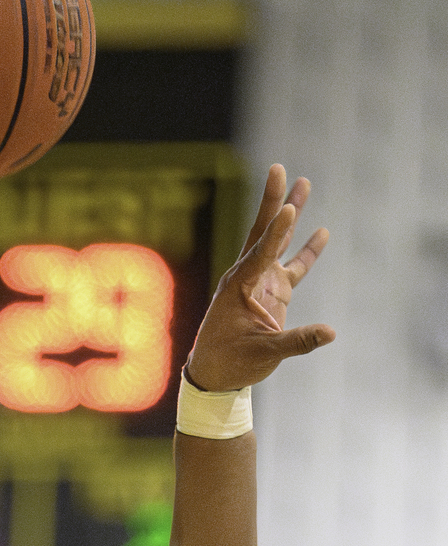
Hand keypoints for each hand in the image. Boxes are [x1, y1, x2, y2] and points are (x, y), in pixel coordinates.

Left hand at [186, 163, 334, 390]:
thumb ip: (297, 342)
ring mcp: (260, 283)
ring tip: (304, 184)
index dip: (276, 232)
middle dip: (273, 202)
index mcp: (239, 287)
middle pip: (263, 233)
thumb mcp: (263, 353)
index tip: (288, 209)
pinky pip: (292, 267)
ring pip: (278, 243)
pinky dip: (306, 252)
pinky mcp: (271, 294)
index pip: (261, 253)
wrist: (214, 376)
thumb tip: (330, 332)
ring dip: (291, 216)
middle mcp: (248, 277)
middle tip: (278, 169)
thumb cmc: (231, 363)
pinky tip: (322, 231)